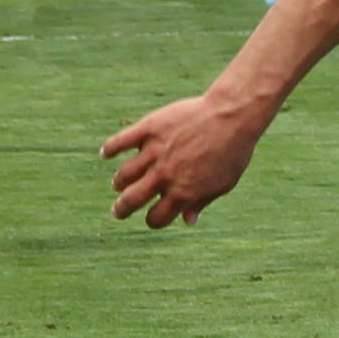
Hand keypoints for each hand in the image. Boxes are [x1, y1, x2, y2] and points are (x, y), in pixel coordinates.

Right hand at [102, 90, 260, 228]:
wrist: (231, 116)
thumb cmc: (232, 152)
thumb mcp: (223, 183)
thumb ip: (201, 202)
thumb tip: (188, 221)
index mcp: (183, 193)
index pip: (157, 217)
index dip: (153, 220)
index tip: (153, 216)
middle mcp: (164, 176)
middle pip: (132, 200)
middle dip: (122, 209)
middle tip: (118, 211)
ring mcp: (154, 152)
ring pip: (125, 174)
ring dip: (119, 182)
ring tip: (119, 184)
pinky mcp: (149, 129)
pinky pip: (121, 141)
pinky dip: (110, 149)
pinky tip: (106, 153)